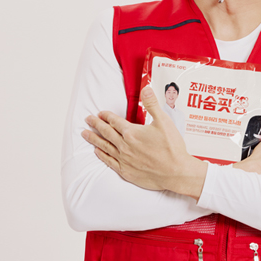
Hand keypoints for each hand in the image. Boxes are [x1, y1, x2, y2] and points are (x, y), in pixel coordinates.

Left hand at [81, 86, 207, 198]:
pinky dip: (101, 155)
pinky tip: (96, 152)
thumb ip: (152, 104)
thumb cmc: (172, 147)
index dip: (106, 116)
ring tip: (85, 134)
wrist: (175, 172)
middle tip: (87, 120)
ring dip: (94, 139)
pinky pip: (109, 162)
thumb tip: (146, 89)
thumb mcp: (164, 121)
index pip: (115, 121)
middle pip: (106, 133)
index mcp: (132, 132)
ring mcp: (124, 159)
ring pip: (104, 147)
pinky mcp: (126, 171)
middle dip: (96, 125)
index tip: (100, 113)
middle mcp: (125, 146)